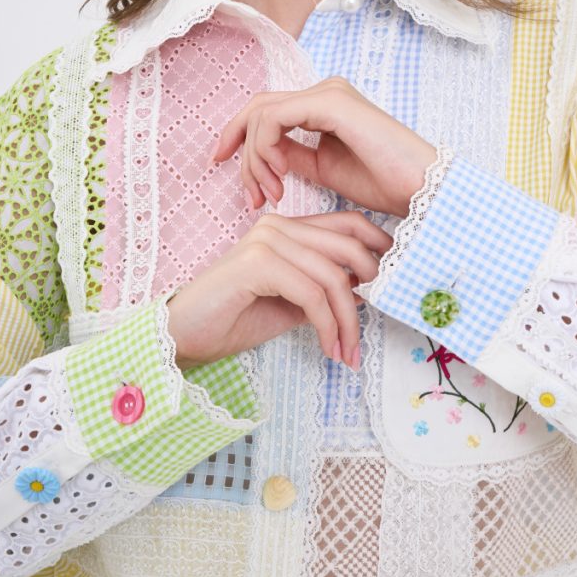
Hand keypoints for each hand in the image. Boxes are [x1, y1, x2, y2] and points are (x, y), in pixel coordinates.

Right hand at [165, 210, 393, 370]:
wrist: (181, 334)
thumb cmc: (231, 319)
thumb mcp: (290, 305)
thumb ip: (322, 293)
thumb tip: (365, 294)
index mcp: (286, 228)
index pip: (347, 224)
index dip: (379, 246)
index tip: (396, 281)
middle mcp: (278, 226)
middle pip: (347, 248)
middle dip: (369, 291)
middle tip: (365, 333)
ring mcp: (267, 240)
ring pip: (333, 276)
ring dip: (348, 321)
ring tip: (347, 353)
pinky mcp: (258, 263)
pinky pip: (312, 294)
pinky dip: (328, 325)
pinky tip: (328, 348)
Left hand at [211, 76, 438, 218]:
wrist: (420, 189)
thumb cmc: (384, 183)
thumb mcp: (325, 170)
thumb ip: (294, 156)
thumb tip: (265, 156)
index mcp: (324, 106)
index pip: (266, 111)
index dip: (237, 137)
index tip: (223, 168)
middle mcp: (324, 92)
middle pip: (257, 108)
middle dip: (239, 150)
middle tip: (249, 196)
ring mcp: (328, 93)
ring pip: (261, 113)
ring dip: (255, 158)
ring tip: (271, 194)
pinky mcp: (331, 103)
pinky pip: (275, 118)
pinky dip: (266, 148)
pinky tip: (280, 175)